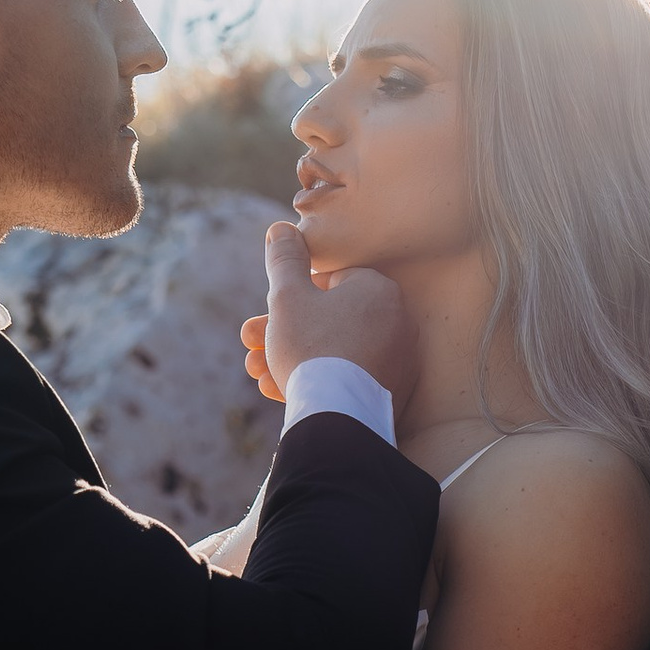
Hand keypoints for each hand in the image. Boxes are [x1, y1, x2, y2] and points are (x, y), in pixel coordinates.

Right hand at [240, 217, 413, 408]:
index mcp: (379, 290)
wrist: (337, 420)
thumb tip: (281, 228)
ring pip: (333, 352)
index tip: (268, 313)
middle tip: (250, 344)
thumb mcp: (287, 297)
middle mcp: (397, 323)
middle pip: (328, 320)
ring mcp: (398, 362)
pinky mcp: (392, 395)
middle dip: (282, 332)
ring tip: (257, 372)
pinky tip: (280, 390)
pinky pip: (348, 380)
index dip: (292, 297)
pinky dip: (316, 382)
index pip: (330, 282)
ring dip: (290, 359)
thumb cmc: (311, 348)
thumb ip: (284, 260)